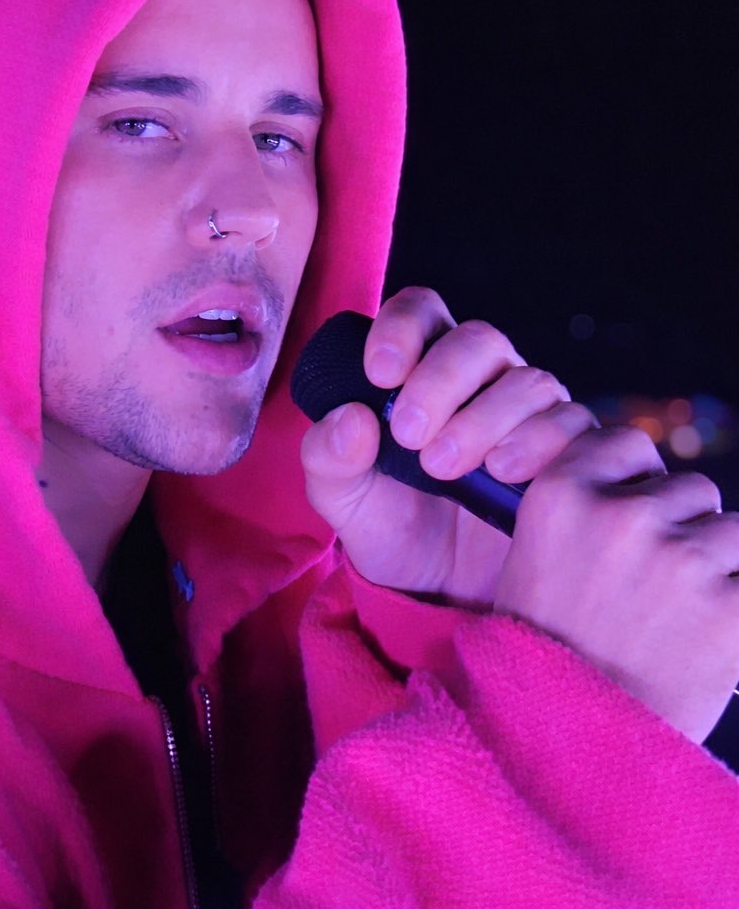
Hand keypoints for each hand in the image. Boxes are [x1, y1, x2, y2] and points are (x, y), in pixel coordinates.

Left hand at [299, 287, 595, 603]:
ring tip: (444, 468)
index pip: (423, 312)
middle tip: (408, 434)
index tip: (381, 373)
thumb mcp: (343, 500)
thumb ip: (328, 458)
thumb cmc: (393, 529)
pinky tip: (506, 475)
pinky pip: (579, 427)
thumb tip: (350, 420)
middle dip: (441, 380)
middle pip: (480, 340)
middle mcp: (487, 379)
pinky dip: (543, 444)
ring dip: (485, 418)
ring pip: (530, 382)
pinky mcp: (575, 455)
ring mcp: (536, 414)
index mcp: (426, 368)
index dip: (403, 328)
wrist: (442, 596)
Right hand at [495, 425, 738, 742]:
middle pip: (690, 492)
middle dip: (681, 536)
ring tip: (679, 631)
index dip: (635, 489)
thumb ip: (590, 512)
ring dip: (720, 572)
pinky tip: (719, 640)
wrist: (561, 757)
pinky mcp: (732, 611)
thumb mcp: (537, 564)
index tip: (623, 534)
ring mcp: (681, 560)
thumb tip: (660, 485)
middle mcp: (620, 516)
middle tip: (649, 605)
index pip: (627, 446)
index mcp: (560, 495)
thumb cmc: (549, 664)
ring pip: (733, 532)